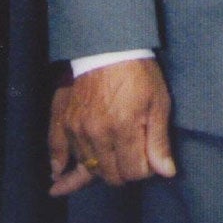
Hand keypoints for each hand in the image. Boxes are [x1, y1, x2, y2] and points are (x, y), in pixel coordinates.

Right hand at [49, 58, 174, 194]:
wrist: (107, 46)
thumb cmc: (138, 73)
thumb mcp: (158, 102)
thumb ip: (159, 141)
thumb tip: (166, 173)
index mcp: (124, 130)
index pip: (133, 172)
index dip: (145, 169)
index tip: (150, 158)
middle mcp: (97, 134)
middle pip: (110, 175)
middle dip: (125, 172)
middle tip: (132, 158)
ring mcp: (76, 129)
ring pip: (88, 167)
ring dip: (100, 168)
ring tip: (109, 162)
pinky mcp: (63, 121)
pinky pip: (56, 151)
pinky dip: (59, 164)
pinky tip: (59, 175)